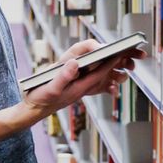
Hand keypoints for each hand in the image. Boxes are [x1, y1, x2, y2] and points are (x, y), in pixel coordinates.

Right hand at [21, 41, 146, 117]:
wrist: (34, 110)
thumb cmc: (40, 99)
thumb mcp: (50, 87)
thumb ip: (62, 77)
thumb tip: (75, 64)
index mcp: (78, 88)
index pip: (98, 74)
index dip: (109, 63)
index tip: (120, 53)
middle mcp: (81, 89)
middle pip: (103, 77)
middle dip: (115, 67)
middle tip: (128, 57)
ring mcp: (78, 90)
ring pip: (99, 80)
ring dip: (110, 72)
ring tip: (120, 62)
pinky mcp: (74, 90)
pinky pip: (91, 83)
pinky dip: (99, 77)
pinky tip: (102, 74)